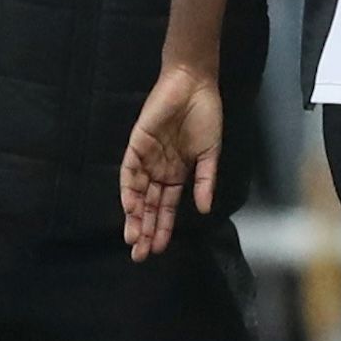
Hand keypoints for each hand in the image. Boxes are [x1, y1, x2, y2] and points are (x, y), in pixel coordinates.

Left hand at [121, 66, 222, 260]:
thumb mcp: (210, 152)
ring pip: (137, 193)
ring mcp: (147, 158)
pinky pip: (130, 171)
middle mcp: (159, 169)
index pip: (166, 206)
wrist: (194, 86)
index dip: (162, 227)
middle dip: (145, 229)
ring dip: (134, 216)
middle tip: (139, 255)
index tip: (158, 249)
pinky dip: (129, 189)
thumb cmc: (205, 116)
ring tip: (133, 238)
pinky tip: (131, 207)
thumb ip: (206, 180)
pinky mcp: (137, 144)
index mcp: (177, 173)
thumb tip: (204, 209)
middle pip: (148, 205)